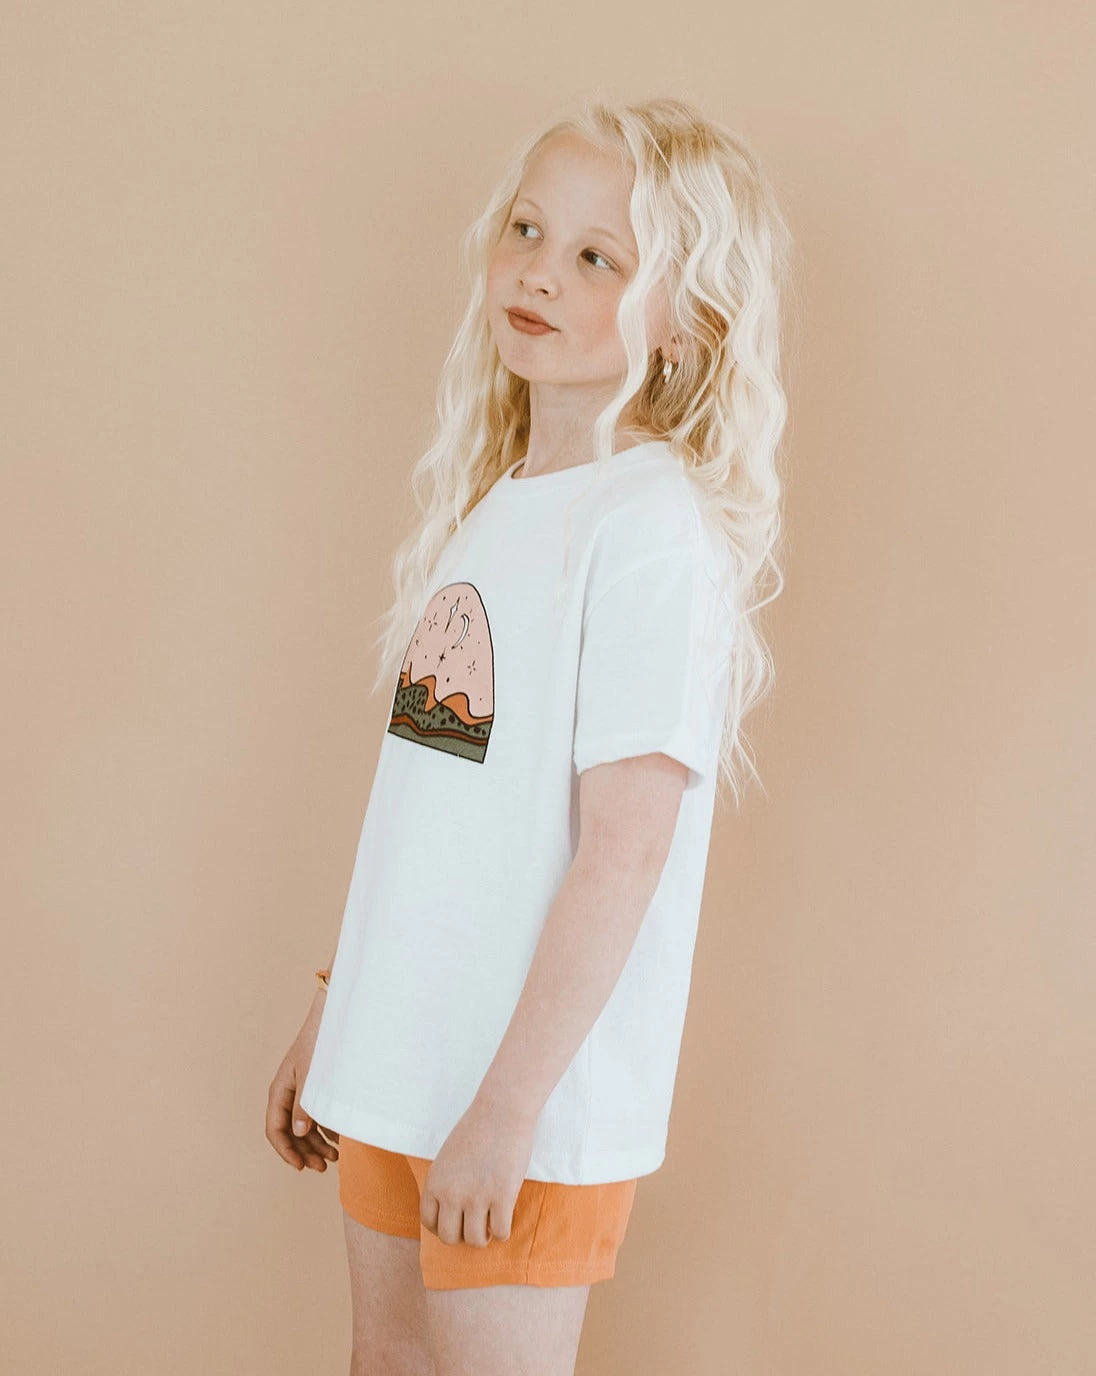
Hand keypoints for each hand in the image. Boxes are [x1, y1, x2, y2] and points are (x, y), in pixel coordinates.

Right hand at [265, 993, 339, 1172]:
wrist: (335, 1014)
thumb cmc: (322, 1041)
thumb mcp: (313, 1076)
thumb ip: (305, 1105)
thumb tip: (299, 1132)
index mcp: (281, 1089)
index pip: (275, 1129)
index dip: (286, 1151)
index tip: (301, 1166)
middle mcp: (288, 1091)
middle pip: (291, 1131)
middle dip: (305, 1151)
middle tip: (324, 1167)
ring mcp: (302, 1088)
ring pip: (304, 1124)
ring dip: (317, 1143)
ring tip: (335, 1157)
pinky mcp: (317, 1085)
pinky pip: (316, 1113)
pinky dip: (326, 1128)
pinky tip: (339, 1139)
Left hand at [419, 1096, 537, 1246]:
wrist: (502, 1109)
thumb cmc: (478, 1128)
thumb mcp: (448, 1157)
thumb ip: (445, 1183)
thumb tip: (452, 1213)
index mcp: (434, 1182)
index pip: (429, 1222)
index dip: (443, 1227)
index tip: (456, 1221)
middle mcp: (451, 1193)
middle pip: (449, 1237)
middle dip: (462, 1235)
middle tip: (475, 1224)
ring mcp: (476, 1197)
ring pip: (475, 1240)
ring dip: (483, 1236)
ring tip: (490, 1223)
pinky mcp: (502, 1197)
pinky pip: (500, 1232)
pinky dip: (502, 1231)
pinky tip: (505, 1217)